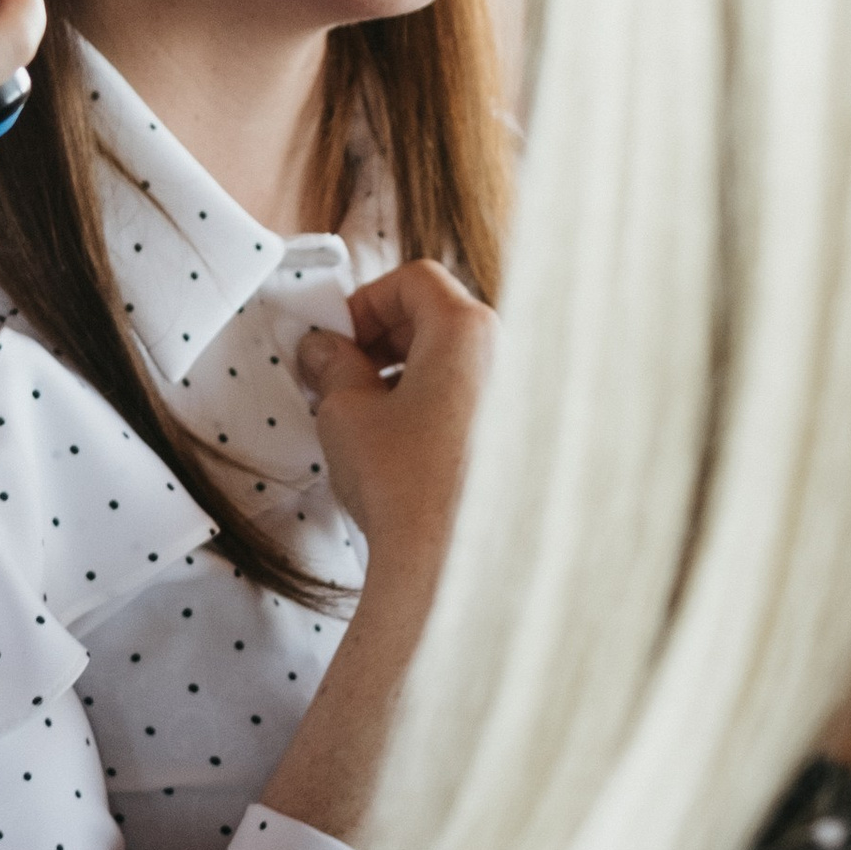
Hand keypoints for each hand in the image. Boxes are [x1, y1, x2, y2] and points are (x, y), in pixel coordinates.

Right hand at [296, 260, 496, 594]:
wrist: (450, 568)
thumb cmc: (404, 486)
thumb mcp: (347, 413)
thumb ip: (333, 366)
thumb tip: (323, 349)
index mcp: (469, 330)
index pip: (414, 280)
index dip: (365, 302)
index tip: (337, 339)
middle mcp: (510, 355)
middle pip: (440, 317)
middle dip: (383, 340)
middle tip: (341, 376)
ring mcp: (525, 399)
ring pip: (459, 362)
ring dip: (408, 375)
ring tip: (367, 418)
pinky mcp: (527, 442)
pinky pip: (478, 400)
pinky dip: (438, 407)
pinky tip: (404, 448)